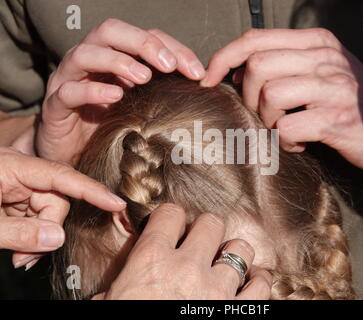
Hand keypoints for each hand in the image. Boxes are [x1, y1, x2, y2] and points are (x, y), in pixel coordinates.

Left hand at [0, 147, 125, 268]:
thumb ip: (19, 232)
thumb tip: (58, 238)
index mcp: (13, 166)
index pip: (62, 175)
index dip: (92, 190)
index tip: (116, 204)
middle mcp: (21, 173)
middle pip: (58, 199)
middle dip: (50, 229)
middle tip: (25, 257)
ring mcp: (19, 186)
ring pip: (51, 211)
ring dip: (40, 238)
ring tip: (19, 257)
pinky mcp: (17, 199)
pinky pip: (39, 217)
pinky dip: (34, 237)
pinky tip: (20, 250)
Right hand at [37, 19, 205, 164]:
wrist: (73, 154)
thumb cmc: (109, 127)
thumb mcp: (140, 106)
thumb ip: (162, 92)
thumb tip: (201, 86)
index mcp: (114, 58)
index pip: (144, 37)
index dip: (173, 48)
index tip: (197, 72)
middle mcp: (90, 63)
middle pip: (111, 32)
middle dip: (143, 43)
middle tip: (169, 64)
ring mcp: (69, 81)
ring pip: (85, 53)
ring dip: (118, 61)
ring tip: (144, 77)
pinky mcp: (55, 106)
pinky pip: (68, 91)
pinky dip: (92, 91)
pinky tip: (115, 96)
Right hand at [97, 204, 271, 299]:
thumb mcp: (112, 301)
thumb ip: (119, 286)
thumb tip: (114, 288)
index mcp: (152, 261)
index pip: (171, 214)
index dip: (172, 218)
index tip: (173, 227)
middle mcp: (187, 268)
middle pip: (211, 223)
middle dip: (206, 231)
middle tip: (200, 244)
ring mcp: (216, 291)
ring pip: (240, 249)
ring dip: (233, 254)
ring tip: (225, 263)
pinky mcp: (237, 312)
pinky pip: (260, 286)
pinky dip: (258, 281)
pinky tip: (249, 282)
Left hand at [201, 28, 362, 177]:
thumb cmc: (357, 105)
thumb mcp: (325, 71)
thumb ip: (287, 65)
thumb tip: (238, 72)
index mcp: (317, 43)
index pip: (255, 39)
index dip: (223, 58)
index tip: (209, 79)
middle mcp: (325, 58)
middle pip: (257, 66)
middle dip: (248, 96)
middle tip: (264, 114)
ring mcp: (333, 87)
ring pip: (269, 95)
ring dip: (268, 120)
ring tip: (286, 130)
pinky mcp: (337, 119)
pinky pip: (287, 128)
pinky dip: (285, 142)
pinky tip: (299, 144)